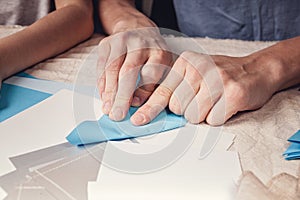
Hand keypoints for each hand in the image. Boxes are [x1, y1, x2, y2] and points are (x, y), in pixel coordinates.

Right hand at [97, 27, 172, 120]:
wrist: (138, 30)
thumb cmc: (152, 56)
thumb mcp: (163, 68)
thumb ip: (154, 86)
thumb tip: (137, 104)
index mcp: (159, 52)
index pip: (152, 72)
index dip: (143, 91)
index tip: (135, 105)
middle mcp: (141, 44)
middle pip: (129, 71)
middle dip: (122, 96)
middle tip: (117, 115)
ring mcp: (122, 41)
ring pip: (112, 68)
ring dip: (109, 92)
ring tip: (107, 109)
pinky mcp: (107, 43)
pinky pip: (101, 66)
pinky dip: (102, 84)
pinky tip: (103, 97)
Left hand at [131, 51, 280, 125]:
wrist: (256, 69)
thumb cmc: (221, 75)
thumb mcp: (195, 72)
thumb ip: (176, 87)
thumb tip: (152, 109)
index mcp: (186, 62)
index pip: (162, 91)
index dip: (149, 108)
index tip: (138, 121)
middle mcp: (200, 68)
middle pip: (177, 108)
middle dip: (188, 110)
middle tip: (202, 99)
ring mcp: (217, 80)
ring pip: (194, 116)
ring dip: (204, 114)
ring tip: (215, 100)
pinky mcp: (233, 94)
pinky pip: (213, 120)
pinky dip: (218, 117)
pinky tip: (226, 104)